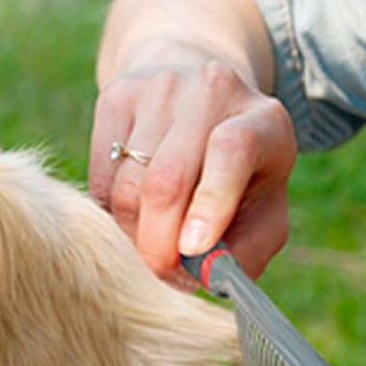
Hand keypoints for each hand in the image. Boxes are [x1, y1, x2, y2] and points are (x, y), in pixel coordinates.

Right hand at [90, 0, 292, 280]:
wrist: (197, 95)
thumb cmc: (240, 174)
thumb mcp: (264, 207)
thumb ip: (247, 249)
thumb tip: (204, 276)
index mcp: (264, 120)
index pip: (233, 150)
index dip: (211, 203)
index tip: (192, 248)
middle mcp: (213, 91)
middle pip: (167, 178)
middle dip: (158, 242)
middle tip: (160, 272)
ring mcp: (160, 88)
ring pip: (127, 185)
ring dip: (132, 232)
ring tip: (150, 243)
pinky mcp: (117, 95)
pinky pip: (101, 177)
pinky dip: (110, 212)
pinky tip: (131, 214)